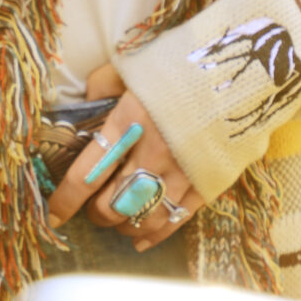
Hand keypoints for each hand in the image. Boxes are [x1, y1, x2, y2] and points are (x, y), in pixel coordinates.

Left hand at [47, 62, 201, 253]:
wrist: (248, 65)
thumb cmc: (186, 61)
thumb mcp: (135, 63)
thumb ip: (104, 84)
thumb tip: (85, 102)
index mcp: (129, 122)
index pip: (86, 174)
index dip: (65, 200)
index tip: (52, 214)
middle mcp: (152, 153)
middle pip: (112, 204)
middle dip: (95, 213)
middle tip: (92, 208)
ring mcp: (183, 172)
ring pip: (142, 219)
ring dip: (123, 227)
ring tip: (117, 223)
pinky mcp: (209, 182)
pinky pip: (176, 219)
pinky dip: (155, 234)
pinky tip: (141, 240)